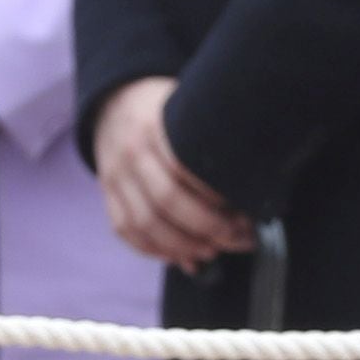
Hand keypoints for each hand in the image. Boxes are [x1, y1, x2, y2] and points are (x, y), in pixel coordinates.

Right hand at [89, 79, 247, 267]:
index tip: (245, 209)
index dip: (216, 194)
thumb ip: (212, 140)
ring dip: (182, 245)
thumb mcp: (189, 108)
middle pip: (167, 199)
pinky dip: (154, 250)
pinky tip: (181, 256)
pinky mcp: (107, 194)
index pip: (185, 165)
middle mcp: (132, 151)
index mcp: (156, 125)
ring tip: (213, 251)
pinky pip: (126, 230)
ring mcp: (115, 175)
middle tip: (238, 238)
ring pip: (144, 222)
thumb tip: (252, 184)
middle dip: (207, 227)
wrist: (116, 103)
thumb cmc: (169, 111)